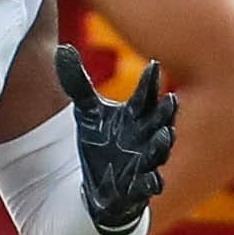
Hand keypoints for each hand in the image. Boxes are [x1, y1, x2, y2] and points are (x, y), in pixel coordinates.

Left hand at [54, 44, 173, 232]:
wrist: (101, 184)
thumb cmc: (101, 143)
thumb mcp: (86, 112)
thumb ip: (77, 82)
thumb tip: (61, 48)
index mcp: (137, 115)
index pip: (147, 94)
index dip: (150, 81)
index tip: (153, 64)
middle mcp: (147, 136)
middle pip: (161, 121)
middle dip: (167, 112)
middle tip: (172, 99)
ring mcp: (145, 162)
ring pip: (160, 151)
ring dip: (164, 144)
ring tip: (166, 134)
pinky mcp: (139, 186)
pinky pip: (150, 184)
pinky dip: (152, 181)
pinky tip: (153, 179)